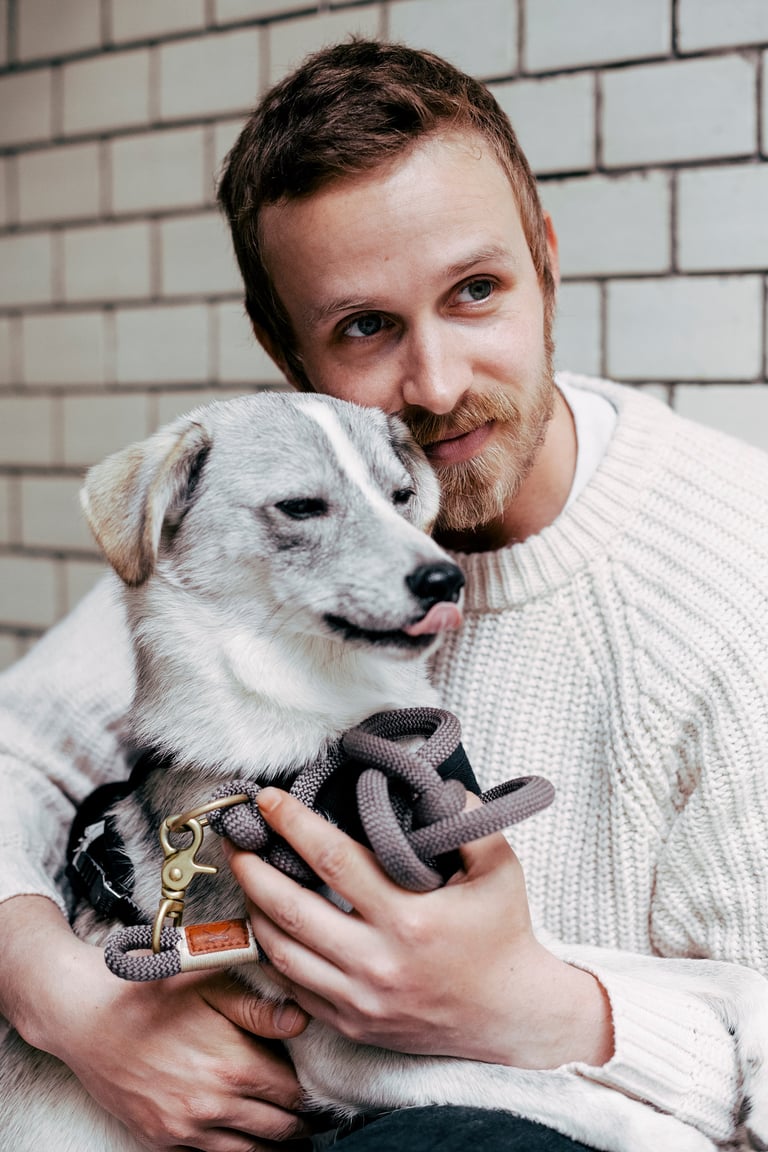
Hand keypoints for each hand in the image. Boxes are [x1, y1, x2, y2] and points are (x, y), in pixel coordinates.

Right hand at [0, 896, 312, 1150]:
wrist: (85, 1015)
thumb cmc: (151, 991)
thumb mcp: (210, 984)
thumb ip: (259, 1010)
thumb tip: (302, 1023)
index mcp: (234, 1066)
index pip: (293, 1094)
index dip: (309, 1091)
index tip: (318, 1086)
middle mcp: (213, 1107)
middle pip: (277, 1130)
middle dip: (297, 1122)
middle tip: (309, 1115)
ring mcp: (184, 1130)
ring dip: (270, 1145)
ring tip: (284, 1133)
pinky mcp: (159, 1141)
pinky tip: (240, 1138)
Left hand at [227, 788, 613, 1070]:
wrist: (511, 1015)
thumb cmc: (503, 933)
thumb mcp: (500, 868)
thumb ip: (469, 821)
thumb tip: (436, 784)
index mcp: (409, 917)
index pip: (333, 860)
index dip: (294, 825)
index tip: (269, 800)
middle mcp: (377, 961)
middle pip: (290, 908)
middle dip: (253, 868)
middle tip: (237, 839)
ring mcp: (361, 998)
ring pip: (283, 952)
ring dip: (254, 911)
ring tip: (245, 878)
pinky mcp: (353, 1023)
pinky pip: (295, 988)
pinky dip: (273, 955)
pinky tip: (267, 926)